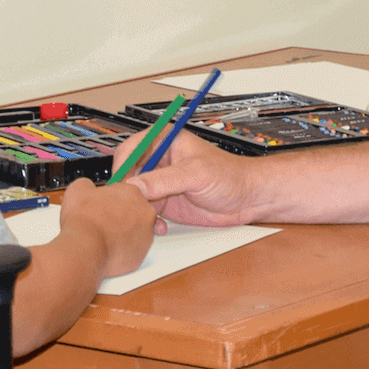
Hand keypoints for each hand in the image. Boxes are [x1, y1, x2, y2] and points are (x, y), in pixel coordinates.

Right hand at [59, 176, 155, 277]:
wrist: (85, 248)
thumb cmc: (84, 219)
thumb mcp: (78, 189)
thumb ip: (89, 185)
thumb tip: (88, 188)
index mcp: (133, 193)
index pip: (126, 193)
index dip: (111, 200)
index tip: (102, 206)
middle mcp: (145, 213)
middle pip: (134, 212)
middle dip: (120, 217)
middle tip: (102, 223)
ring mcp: (146, 235)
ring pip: (135, 233)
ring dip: (122, 234)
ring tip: (102, 238)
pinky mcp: (142, 255)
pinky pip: (132, 250)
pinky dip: (122, 250)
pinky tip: (107, 250)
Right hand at [127, 133, 259, 226]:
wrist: (247, 199)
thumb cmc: (230, 176)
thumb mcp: (196, 174)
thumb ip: (164, 180)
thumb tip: (135, 187)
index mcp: (164, 141)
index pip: (130, 149)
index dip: (122, 166)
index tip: (121, 185)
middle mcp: (159, 161)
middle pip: (128, 174)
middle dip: (128, 192)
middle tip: (130, 207)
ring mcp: (161, 183)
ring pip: (134, 196)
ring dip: (138, 209)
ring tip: (149, 218)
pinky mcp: (164, 203)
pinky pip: (145, 212)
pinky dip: (148, 221)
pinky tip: (160, 226)